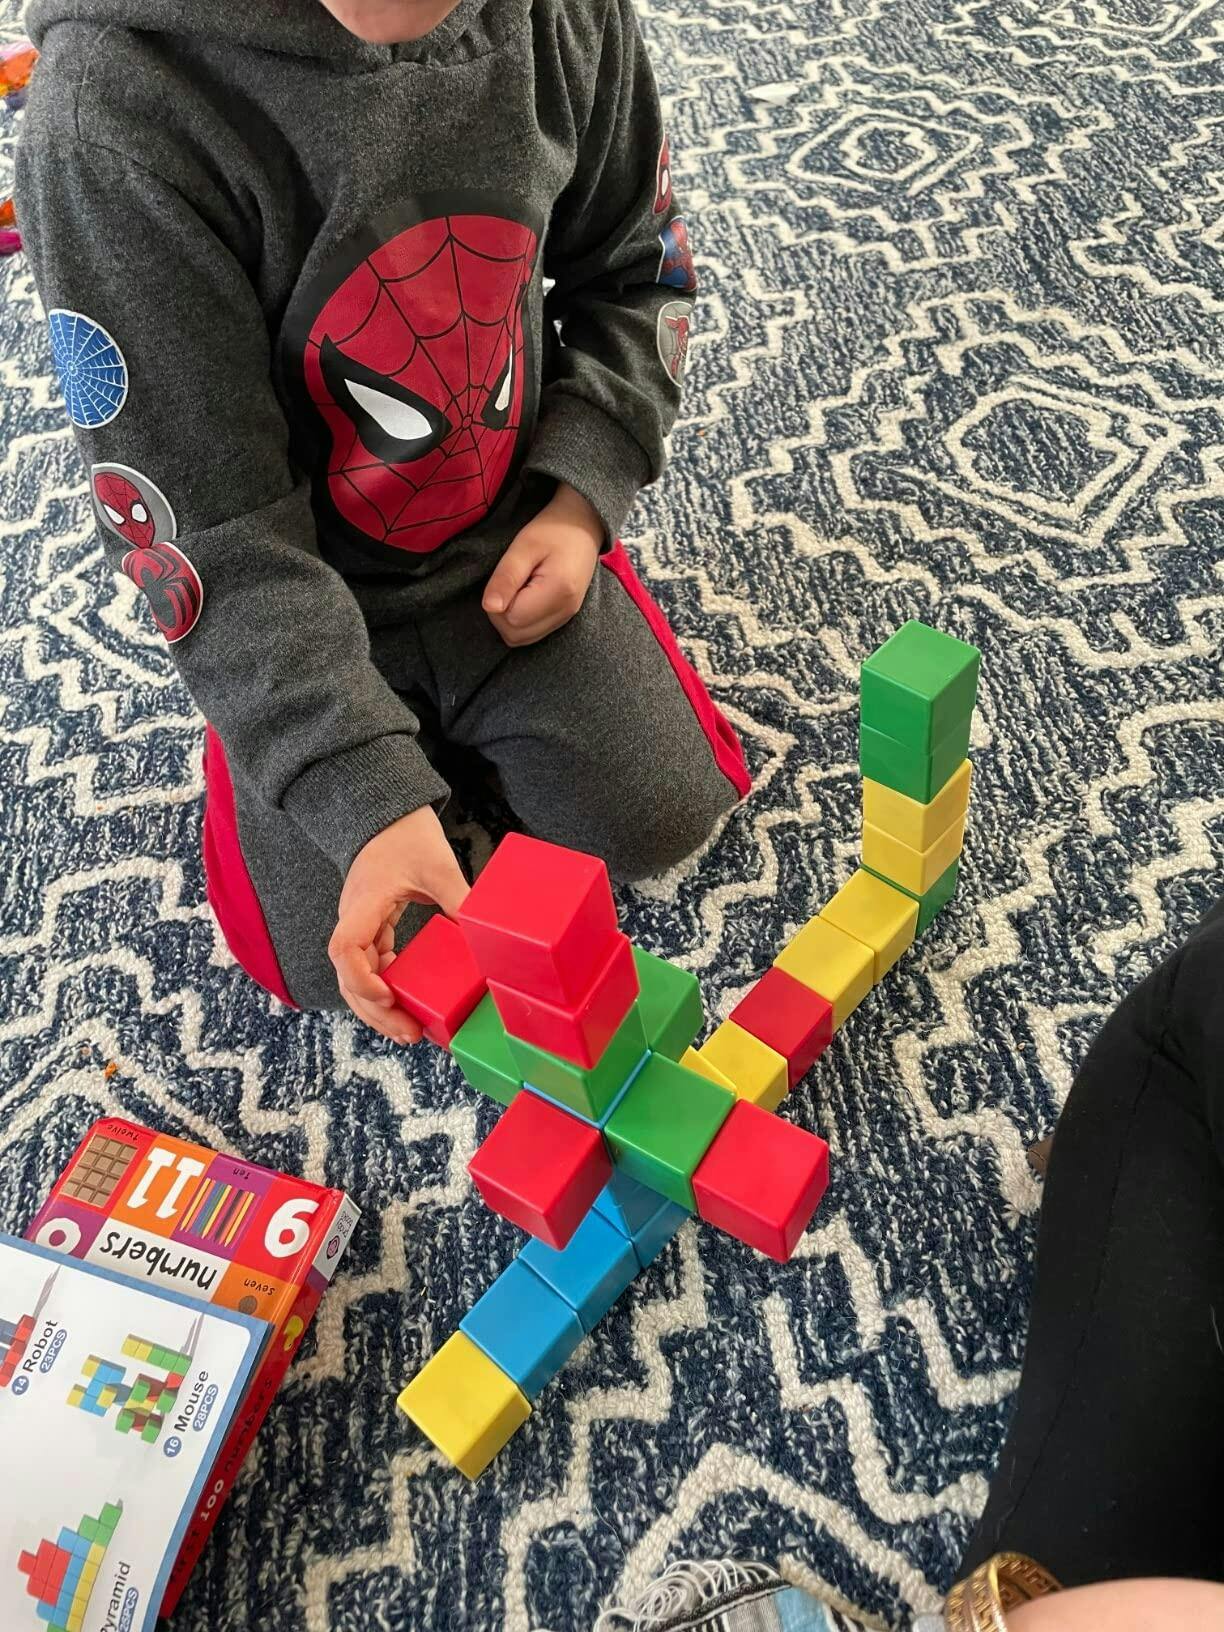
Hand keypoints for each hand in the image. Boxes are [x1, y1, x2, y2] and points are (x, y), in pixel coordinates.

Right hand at [329, 805, 468, 1042]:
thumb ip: (458, 898)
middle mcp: (354, 918)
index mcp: (364, 902)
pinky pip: (369, 965)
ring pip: (355, 977)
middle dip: (375, 1010)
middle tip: (410, 1034)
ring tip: (410, 1031)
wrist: (386, 814)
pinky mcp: (371, 926)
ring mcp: (360, 924)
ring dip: (377, 1006)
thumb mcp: (439, 865)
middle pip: (347, 976)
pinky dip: (385, 987)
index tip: (390, 995)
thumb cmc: (407, 835)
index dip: (362, 979)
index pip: (345, 948)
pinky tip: (406, 1003)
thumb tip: (488, 935)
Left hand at [483, 482, 601, 646]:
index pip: (512, 619)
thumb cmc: (553, 530)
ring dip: (508, 620)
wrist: (583, 525)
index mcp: (559, 591)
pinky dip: (520, 622)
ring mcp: (566, 617)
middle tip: (506, 584)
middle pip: (516, 635)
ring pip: (522, 639)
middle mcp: (565, 611)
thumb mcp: (524, 546)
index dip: (498, 602)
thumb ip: (506, 577)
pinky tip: (523, 597)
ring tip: (515, 589)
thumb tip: (489, 607)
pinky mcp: (563, 618)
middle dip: (500, 615)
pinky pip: (532, 634)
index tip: (504, 578)